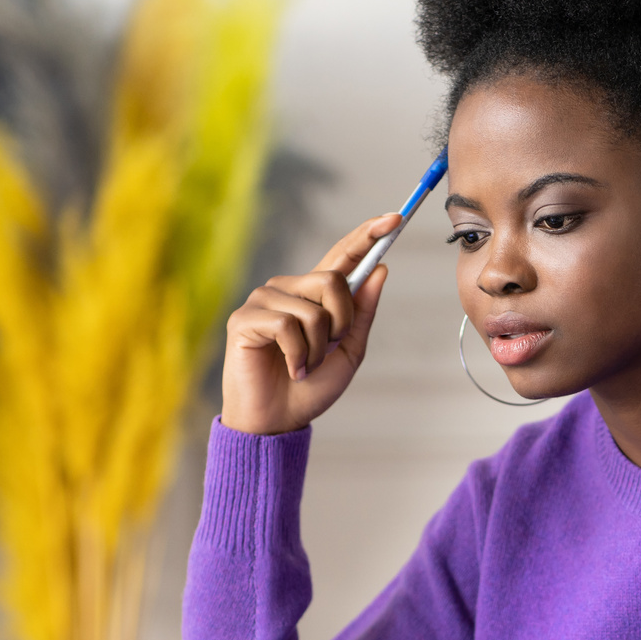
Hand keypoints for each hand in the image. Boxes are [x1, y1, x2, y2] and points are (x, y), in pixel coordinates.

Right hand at [219, 214, 402, 435]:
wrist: (277, 422)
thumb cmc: (309, 388)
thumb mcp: (349, 351)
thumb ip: (362, 313)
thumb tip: (380, 269)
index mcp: (313, 294)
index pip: (342, 255)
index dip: (367, 235)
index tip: (395, 217)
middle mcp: (288, 288)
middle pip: (332, 279)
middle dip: (342, 321)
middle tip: (328, 350)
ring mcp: (264, 300)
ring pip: (313, 309)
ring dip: (317, 348)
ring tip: (304, 367)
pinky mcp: (245, 318)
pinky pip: (287, 326)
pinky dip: (298, 356)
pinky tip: (290, 370)